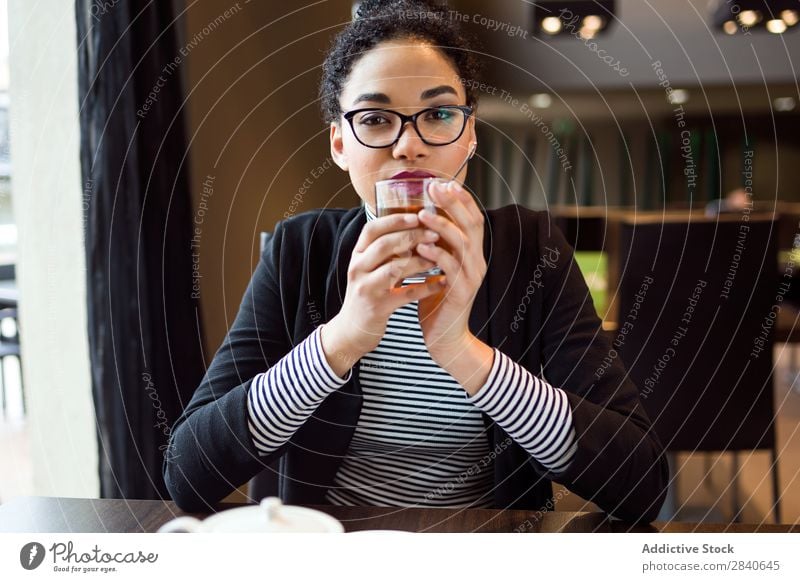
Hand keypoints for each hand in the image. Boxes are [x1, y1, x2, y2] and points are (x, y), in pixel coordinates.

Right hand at [320, 212, 444, 376]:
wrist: (352, 329)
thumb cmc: (367, 293)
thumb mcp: (368, 267)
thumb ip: (385, 249)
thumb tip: (415, 225)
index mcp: (357, 255)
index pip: (372, 230)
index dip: (394, 220)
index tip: (417, 215)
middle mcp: (358, 269)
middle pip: (384, 245)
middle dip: (412, 237)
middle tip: (434, 234)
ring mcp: (366, 289)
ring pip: (394, 269)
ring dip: (419, 261)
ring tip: (438, 258)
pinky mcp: (378, 308)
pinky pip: (406, 295)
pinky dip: (426, 288)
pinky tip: (441, 283)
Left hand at [416, 180, 487, 364]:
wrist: (445, 339)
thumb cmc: (437, 302)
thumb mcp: (439, 268)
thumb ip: (437, 246)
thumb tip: (422, 218)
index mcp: (472, 254)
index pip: (473, 218)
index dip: (460, 199)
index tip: (442, 183)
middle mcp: (477, 262)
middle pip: (472, 224)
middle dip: (454, 204)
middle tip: (435, 188)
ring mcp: (472, 277)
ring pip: (463, 243)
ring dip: (443, 226)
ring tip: (423, 215)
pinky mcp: (462, 292)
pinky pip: (452, 268)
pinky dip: (437, 255)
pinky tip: (422, 247)